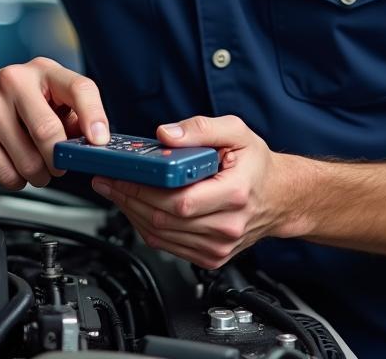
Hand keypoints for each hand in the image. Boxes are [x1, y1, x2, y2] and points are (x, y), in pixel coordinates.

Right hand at [0, 57, 109, 189]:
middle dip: (61, 159)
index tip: (99, 141)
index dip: (94, 116)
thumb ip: (73, 113)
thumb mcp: (48, 92)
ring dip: (40, 174)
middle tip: (61, 164)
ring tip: (35, 162)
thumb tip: (91, 142)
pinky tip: (14, 163)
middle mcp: (14, 82)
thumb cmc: (16, 97)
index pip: (78, 88)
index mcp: (42, 70)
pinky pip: (8, 175)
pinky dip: (18, 180)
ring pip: (29, 162)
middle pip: (49, 132)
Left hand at [92, 115, 305, 268]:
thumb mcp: (236, 131)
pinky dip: (146, 226)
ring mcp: (217, 247)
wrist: (279, 197)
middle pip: (164, 219)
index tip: (121, 174)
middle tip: (106, 179)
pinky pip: (168, 245)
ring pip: (161, 235)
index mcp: (234, 194)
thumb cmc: (257, 165)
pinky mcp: (210, 257)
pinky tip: (136, 206)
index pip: (180, 201)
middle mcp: (226, 226)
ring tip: (115, 189)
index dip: (144, 190)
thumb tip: (166, 133)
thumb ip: (201, 128)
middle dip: (128, 197)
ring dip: (131, 212)